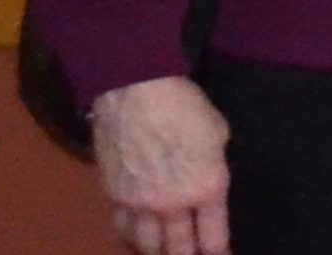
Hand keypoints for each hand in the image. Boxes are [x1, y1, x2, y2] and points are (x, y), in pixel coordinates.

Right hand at [91, 76, 230, 254]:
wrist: (137, 93)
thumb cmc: (186, 105)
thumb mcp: (217, 132)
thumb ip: (213, 163)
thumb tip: (205, 177)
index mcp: (207, 188)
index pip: (214, 238)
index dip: (218, 253)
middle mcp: (174, 205)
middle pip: (178, 250)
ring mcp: (140, 205)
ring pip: (147, 247)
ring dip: (157, 254)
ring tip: (164, 253)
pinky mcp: (113, 198)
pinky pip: (122, 231)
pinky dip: (131, 241)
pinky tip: (136, 242)